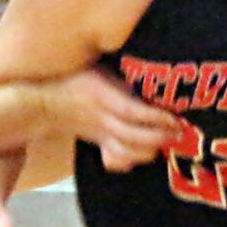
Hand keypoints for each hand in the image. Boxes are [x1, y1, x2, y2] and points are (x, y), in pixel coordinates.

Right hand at [40, 68, 180, 172]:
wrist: (46, 101)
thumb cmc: (78, 77)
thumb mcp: (99, 66)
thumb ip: (124, 70)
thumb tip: (159, 66)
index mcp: (101, 94)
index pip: (131, 111)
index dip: (155, 118)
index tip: (175, 117)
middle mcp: (101, 117)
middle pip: (132, 136)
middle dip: (159, 136)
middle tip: (179, 132)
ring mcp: (99, 134)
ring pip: (126, 151)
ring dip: (150, 150)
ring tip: (168, 141)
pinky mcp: (98, 143)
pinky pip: (116, 159)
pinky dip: (132, 161)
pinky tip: (146, 153)